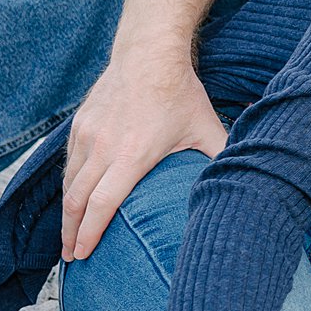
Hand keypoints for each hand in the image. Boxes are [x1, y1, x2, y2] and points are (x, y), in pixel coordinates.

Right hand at [62, 52, 225, 259]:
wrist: (149, 53)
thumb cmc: (180, 92)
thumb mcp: (206, 127)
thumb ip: (221, 156)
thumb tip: (244, 181)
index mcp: (133, 155)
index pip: (102, 205)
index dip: (90, 234)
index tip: (83, 255)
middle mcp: (104, 147)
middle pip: (77, 201)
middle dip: (72, 234)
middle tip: (72, 257)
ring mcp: (87, 135)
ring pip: (69, 183)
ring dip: (66, 213)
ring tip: (69, 235)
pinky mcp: (79, 125)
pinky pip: (68, 163)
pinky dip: (68, 185)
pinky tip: (73, 199)